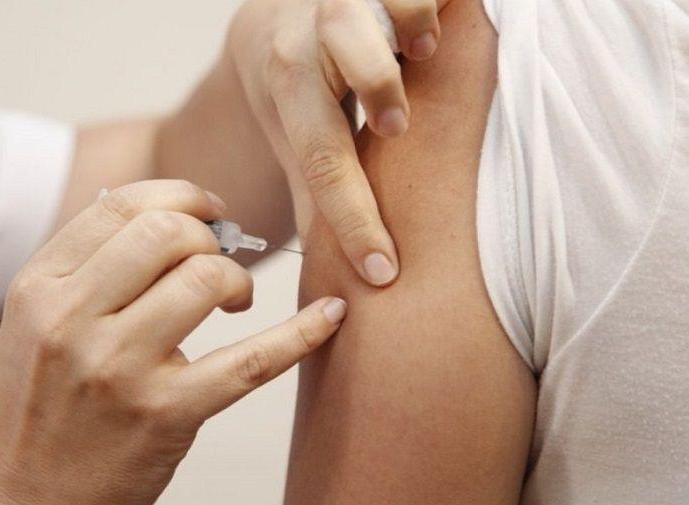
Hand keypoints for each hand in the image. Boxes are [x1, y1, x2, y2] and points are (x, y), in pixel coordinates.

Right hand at [0, 180, 345, 504]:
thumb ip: (88, 268)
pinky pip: (252, 360)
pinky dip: (301, 333)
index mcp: (39, 288)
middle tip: (220, 262)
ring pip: (207, 277)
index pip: (120, 206)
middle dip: (211, 236)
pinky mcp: (166, 414)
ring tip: (235, 302)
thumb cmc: (42, 411)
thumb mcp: (36, 325)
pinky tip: (329, 316)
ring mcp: (119, 367)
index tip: (210, 212)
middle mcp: (72, 319)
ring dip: (237, 280)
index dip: (181, 196)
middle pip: (168, 231)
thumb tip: (174, 216)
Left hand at [226, 0, 444, 285]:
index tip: (383, 270)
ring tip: (423, 51)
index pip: (321, 158)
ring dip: (414, 28)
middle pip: (353, 54)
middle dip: (378, 87)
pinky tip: (439, 25)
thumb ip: (313, 188)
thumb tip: (326, 269)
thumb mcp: (288, 134)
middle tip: (395, 125)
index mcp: (288, 82)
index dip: (354, 220)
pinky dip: (437, 4)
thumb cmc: (291, 86)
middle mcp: (315, 32)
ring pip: (393, 4)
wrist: (273, 16)